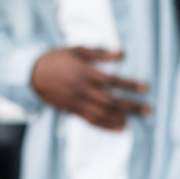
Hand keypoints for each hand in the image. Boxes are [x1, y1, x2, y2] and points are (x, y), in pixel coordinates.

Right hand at [29, 47, 148, 129]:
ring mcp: (77, 102)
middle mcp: (83, 89)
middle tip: (148, 109)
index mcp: (86, 73)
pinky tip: (118, 128)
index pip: (113, 81)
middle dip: (131, 106)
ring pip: (102, 113)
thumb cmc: (56, 57)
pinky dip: (106, 126)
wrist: (31, 72)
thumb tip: (121, 53)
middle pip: (111, 101)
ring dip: (120, 118)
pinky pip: (91, 121)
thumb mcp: (77, 50)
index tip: (145, 88)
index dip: (130, 85)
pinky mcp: (71, 110)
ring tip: (135, 120)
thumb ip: (100, 53)